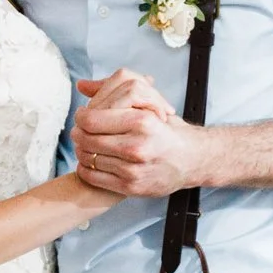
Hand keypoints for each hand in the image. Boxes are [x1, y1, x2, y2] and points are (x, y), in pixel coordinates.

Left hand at [72, 71, 203, 197]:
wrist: (193, 160)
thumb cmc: (168, 131)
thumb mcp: (149, 105)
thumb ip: (115, 92)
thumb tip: (81, 86)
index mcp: (142, 121)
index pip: (91, 119)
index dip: (81, 116)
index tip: (83, 115)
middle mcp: (138, 146)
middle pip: (86, 138)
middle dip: (79, 133)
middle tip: (81, 131)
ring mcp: (133, 169)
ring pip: (87, 157)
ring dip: (82, 150)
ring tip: (88, 145)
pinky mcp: (130, 186)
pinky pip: (92, 176)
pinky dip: (86, 168)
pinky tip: (93, 162)